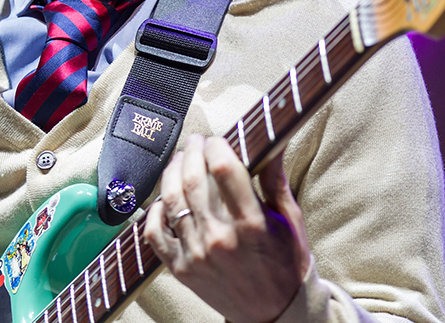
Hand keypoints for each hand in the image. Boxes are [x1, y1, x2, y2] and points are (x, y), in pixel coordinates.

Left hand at [144, 135, 310, 322]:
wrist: (275, 315)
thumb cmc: (287, 265)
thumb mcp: (290, 221)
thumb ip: (276, 180)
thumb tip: (273, 142)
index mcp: (252, 225)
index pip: (224, 168)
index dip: (217, 146)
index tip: (218, 140)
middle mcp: (220, 239)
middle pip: (193, 179)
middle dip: (192, 151)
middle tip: (196, 142)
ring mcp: (197, 255)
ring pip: (171, 199)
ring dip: (172, 171)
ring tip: (180, 161)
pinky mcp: (181, 269)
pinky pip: (154, 232)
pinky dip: (154, 209)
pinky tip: (165, 198)